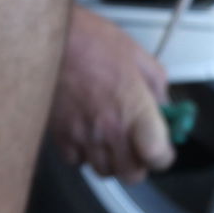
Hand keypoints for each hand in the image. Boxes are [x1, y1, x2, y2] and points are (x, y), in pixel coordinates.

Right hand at [49, 5, 174, 183]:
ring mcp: (83, 137)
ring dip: (112, 159)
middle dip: (139, 162)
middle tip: (139, 145)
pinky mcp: (60, 137)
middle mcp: (109, 130)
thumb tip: (164, 106)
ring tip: (111, 135)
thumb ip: (156, 86)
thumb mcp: (137, 55)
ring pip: (104, 171)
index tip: (164, 149)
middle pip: (131, 174)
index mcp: (134, 109)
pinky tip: (87, 132)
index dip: (164, 156)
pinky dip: (84, 153)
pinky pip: (77, 161)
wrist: (49, 39)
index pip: (157, 156)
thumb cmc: (91, 41)